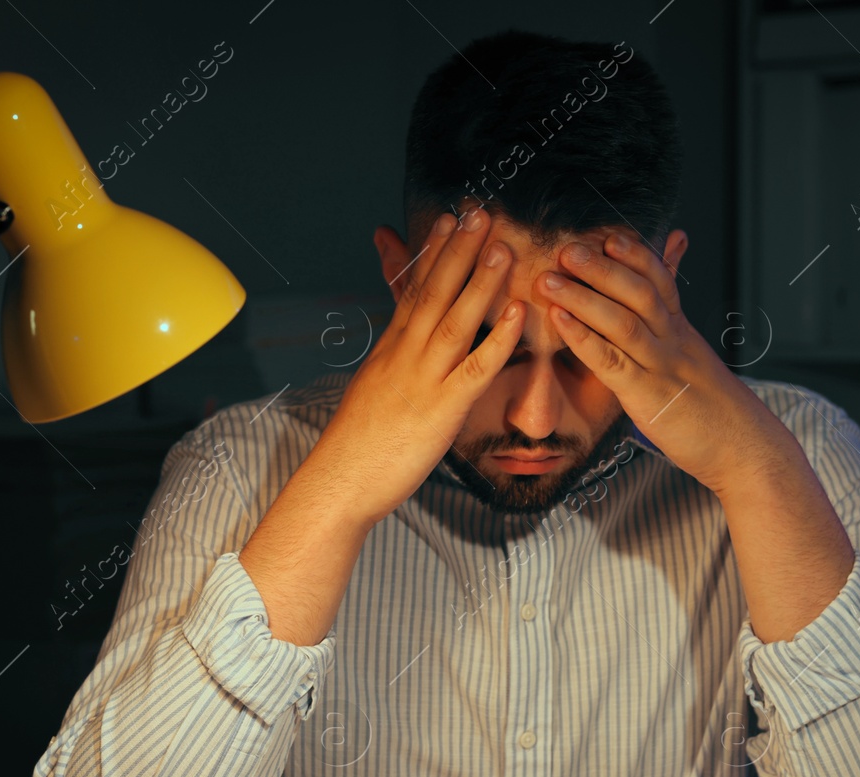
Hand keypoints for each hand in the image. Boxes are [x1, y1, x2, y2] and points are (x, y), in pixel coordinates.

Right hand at [307, 206, 524, 525]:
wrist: (339, 482)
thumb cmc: (358, 446)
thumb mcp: (372, 389)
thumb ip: (392, 361)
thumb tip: (400, 345)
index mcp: (391, 349)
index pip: (414, 289)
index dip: (434, 253)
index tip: (451, 220)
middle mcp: (405, 355)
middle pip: (435, 292)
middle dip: (460, 250)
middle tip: (481, 212)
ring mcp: (423, 379)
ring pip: (456, 319)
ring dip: (482, 281)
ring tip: (503, 245)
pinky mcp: (442, 409)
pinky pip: (476, 367)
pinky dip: (500, 337)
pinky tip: (519, 312)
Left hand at [539, 234, 793, 496]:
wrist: (746, 449)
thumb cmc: (716, 410)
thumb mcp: (696, 361)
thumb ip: (674, 332)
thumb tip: (667, 315)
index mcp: (682, 332)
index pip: (661, 280)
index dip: (635, 255)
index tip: (608, 233)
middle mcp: (673, 342)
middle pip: (639, 292)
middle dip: (601, 267)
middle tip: (567, 245)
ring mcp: (661, 368)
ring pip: (622, 321)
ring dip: (582, 296)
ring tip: (549, 279)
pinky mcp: (648, 397)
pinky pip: (612, 361)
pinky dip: (583, 337)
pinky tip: (560, 321)